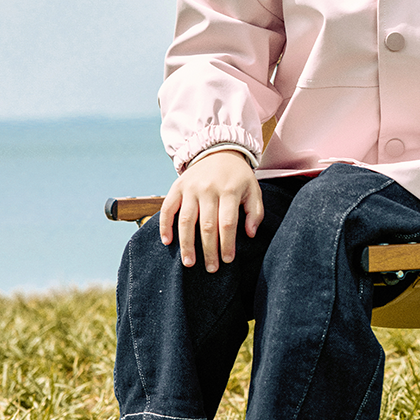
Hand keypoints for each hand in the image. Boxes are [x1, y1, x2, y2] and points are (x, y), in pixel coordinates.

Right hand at [159, 151, 264, 271]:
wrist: (218, 150)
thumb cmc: (238, 176)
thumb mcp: (253, 189)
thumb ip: (255, 212)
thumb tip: (250, 234)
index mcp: (229, 190)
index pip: (227, 223)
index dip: (226, 244)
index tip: (227, 260)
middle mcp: (208, 189)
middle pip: (206, 226)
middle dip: (208, 250)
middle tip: (210, 269)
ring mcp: (190, 188)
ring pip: (185, 220)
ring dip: (186, 244)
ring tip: (189, 263)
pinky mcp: (177, 187)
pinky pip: (167, 208)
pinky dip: (165, 225)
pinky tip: (167, 242)